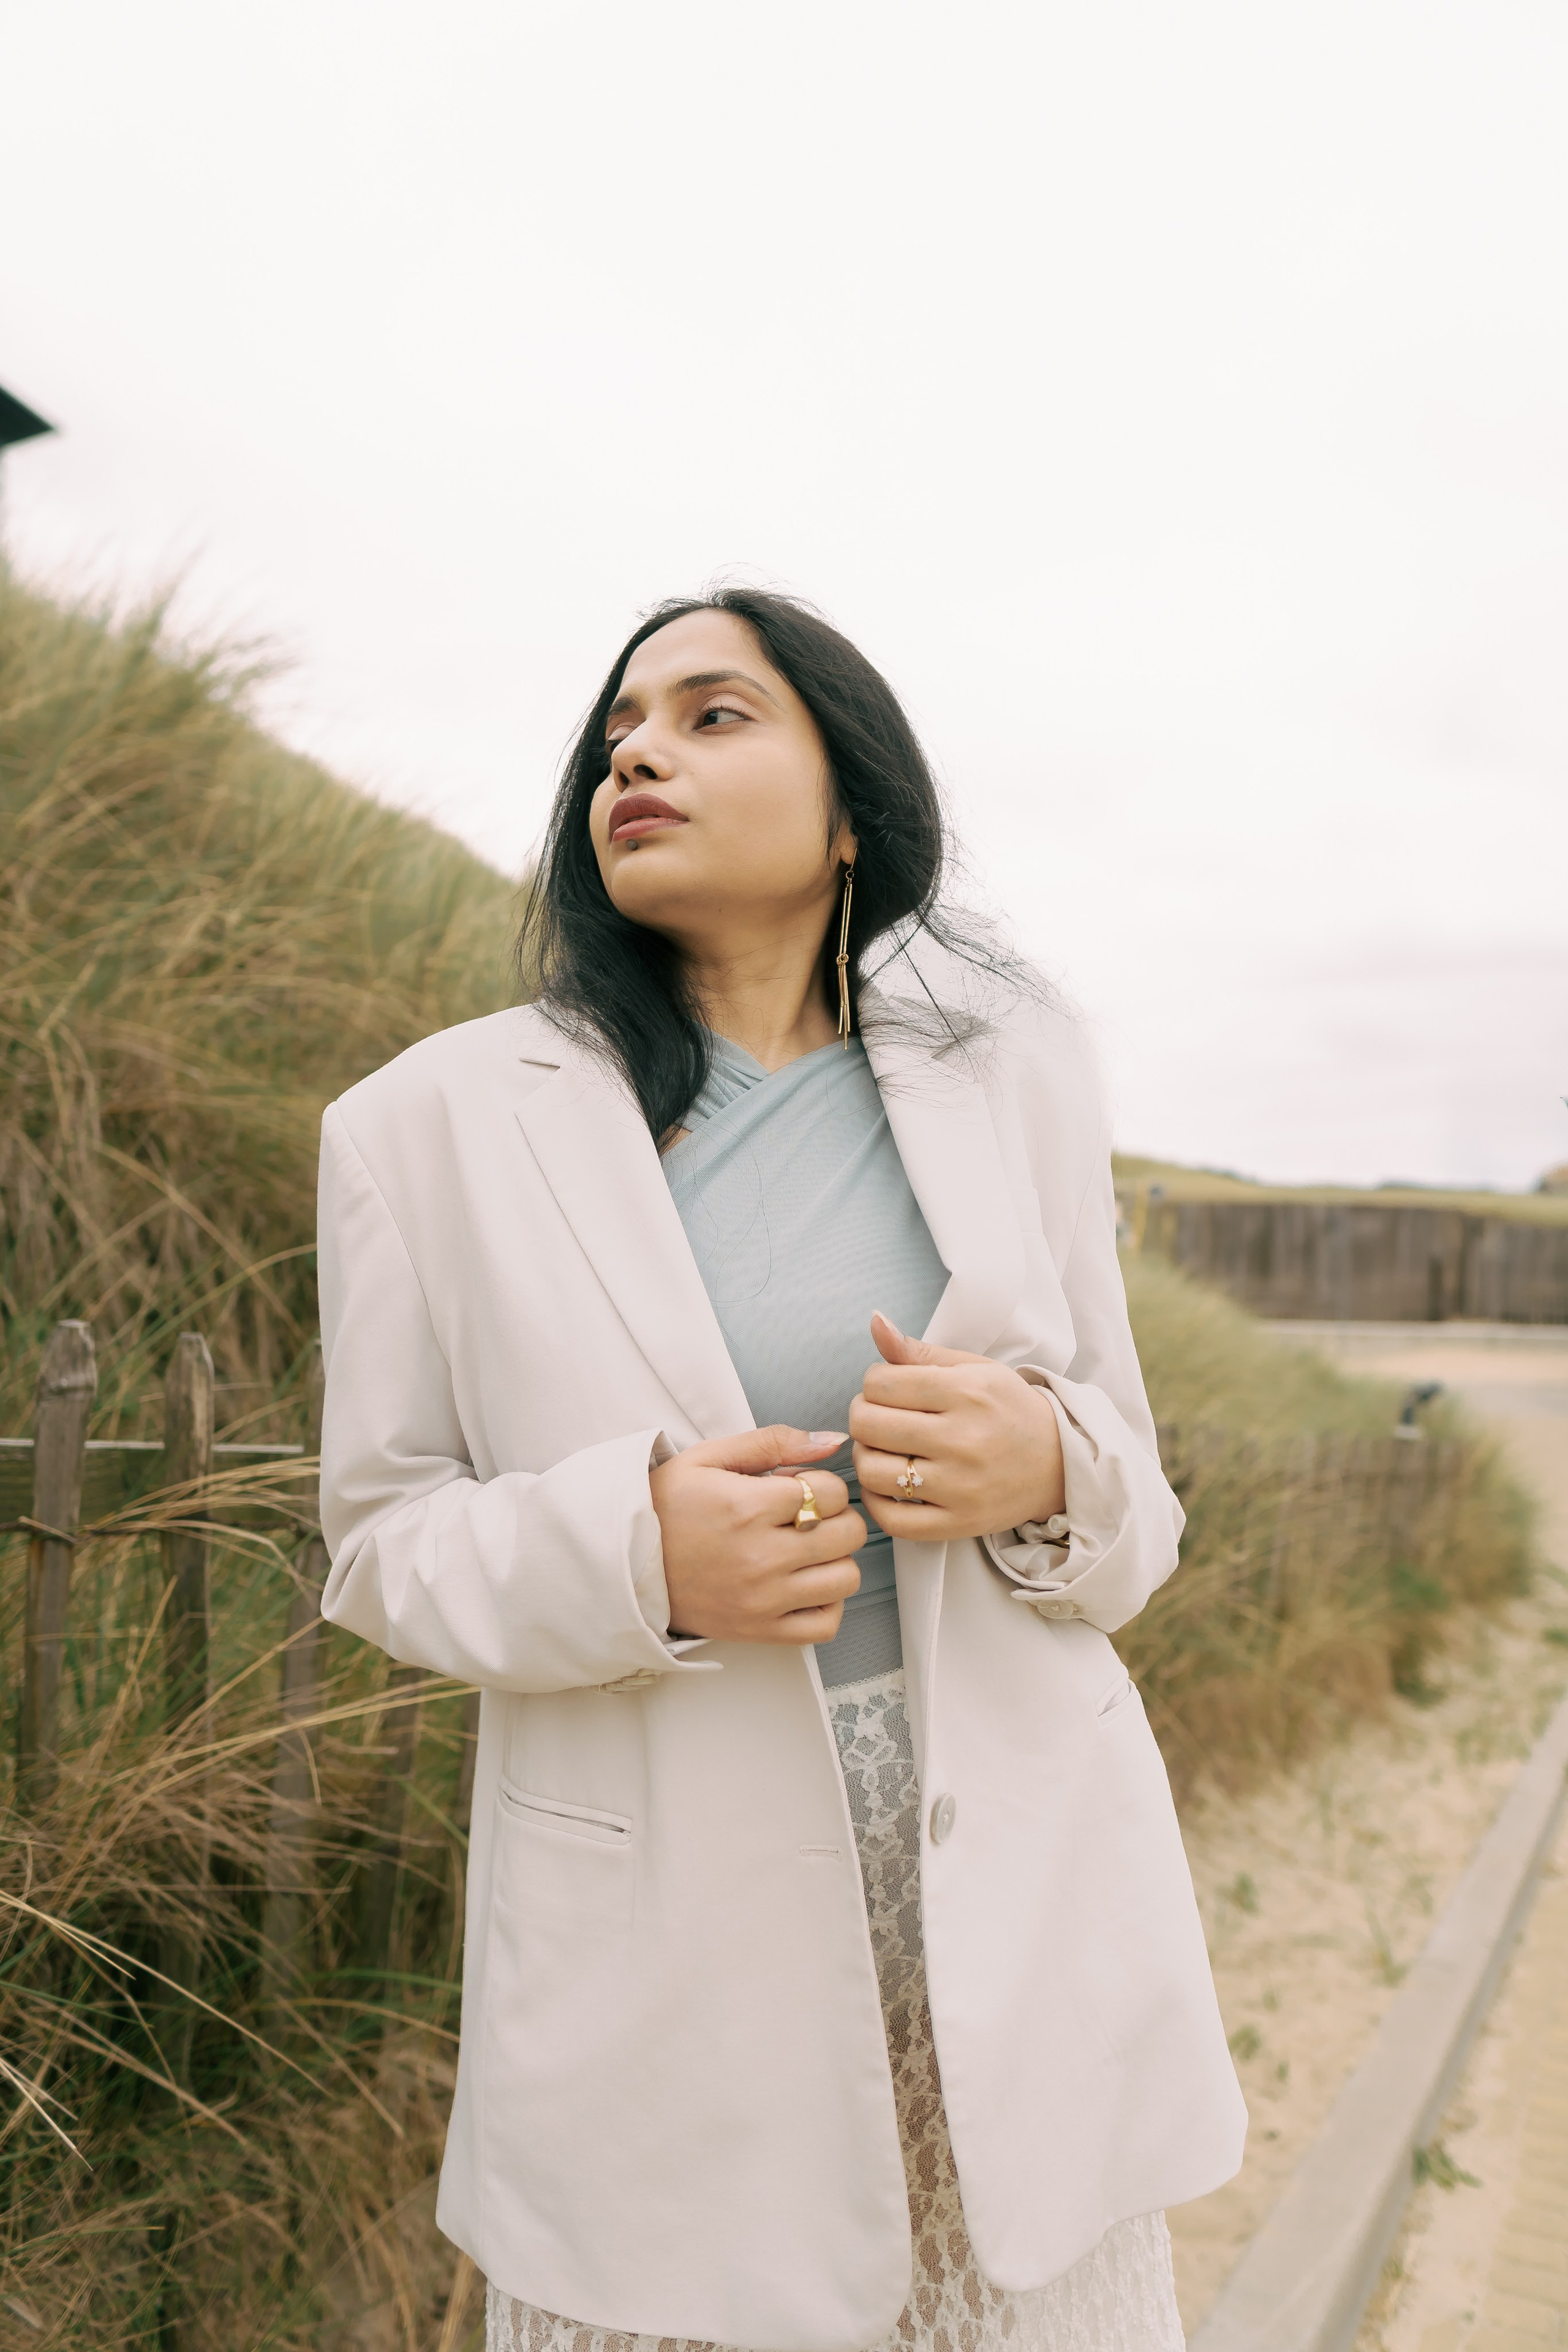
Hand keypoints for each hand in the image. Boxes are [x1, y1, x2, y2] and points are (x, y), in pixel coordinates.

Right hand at [652, 1424, 865, 1644]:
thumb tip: (834, 1441)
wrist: (624, 1563)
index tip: (800, 1489)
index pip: (832, 1492)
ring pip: (846, 1578)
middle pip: (848, 1533)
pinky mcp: (759, 1631)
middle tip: (809, 1517)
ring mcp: (762, 1599)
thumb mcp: (709, 1458)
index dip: (822, 1485)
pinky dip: (827, 1603)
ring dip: (836, 1559)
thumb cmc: (666, 1506)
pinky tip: (806, 1584)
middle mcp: (760, 1556)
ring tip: (808, 1550)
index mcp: (747, 1506)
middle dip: (836, 1517)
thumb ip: (774, 1442)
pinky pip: (826, 1624)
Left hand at [849, 1313, 1065, 1542]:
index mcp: (966, 1392)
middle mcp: (963, 1439)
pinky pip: (892, 1519)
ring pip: (872, 1472)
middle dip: (862, 1416)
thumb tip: (875, 1320)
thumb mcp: (973, 1369)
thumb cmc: (1008, 1410)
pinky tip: (887, 1485)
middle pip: (868, 1425)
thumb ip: (918, 1351)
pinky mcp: (959, 1523)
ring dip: (866, 1457)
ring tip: (883, 1449)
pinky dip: (876, 1502)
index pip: (879, 1383)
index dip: (873, 1383)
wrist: (1060, 1463)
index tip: (888, 1389)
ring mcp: (961, 1486)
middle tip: (879, 1417)